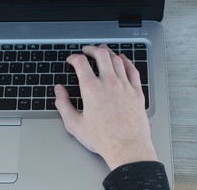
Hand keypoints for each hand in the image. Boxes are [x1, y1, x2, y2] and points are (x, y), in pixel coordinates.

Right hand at [55, 45, 157, 170]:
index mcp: (92, 89)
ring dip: (108, 52)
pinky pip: (132, 70)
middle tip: (87, 50)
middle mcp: (109, 83)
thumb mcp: (74, 124)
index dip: (74, 58)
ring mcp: (125, 86)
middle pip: (101, 55)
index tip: (71, 60)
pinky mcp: (136, 92)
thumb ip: (63, 104)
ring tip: (102, 51)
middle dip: (91, 49)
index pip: (81, 63)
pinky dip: (126, 61)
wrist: (127, 148)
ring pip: (117, 59)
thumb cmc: (103, 139)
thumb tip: (59, 91)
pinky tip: (122, 60)